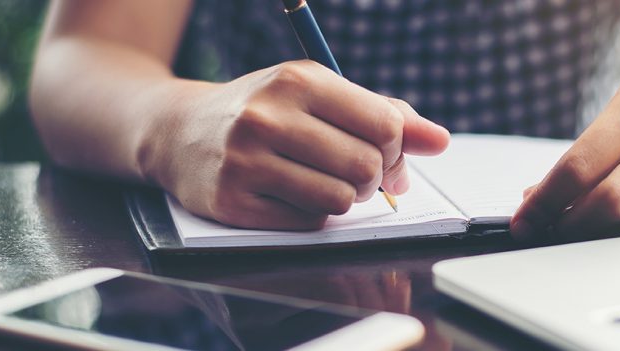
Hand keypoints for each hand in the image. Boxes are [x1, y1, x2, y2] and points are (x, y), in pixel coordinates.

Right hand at [142, 60, 449, 229]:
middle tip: (357, 175)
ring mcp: (246, 160)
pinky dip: (312, 215)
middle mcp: (269, 115)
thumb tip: (439, 141)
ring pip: (341, 199)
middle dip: (373, 178)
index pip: (384, 124)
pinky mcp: (232, 201)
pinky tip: (291, 195)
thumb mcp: (318, 95)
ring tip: (323, 182)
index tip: (387, 155)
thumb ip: (383, 113)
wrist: (179, 132)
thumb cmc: (264, 111)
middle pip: (366, 165)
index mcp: (299, 80)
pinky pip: (307, 223)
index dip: (398, 148)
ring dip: (344, 199)